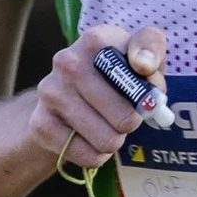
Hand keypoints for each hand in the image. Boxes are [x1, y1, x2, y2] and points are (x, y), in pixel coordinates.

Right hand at [26, 22, 170, 174]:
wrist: (61, 99)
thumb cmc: (112, 78)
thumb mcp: (138, 58)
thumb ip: (152, 51)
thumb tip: (143, 66)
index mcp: (96, 39)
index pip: (144, 55)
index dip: (154, 80)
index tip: (148, 82)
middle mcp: (68, 61)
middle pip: (127, 116)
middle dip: (132, 121)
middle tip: (123, 114)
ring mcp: (51, 93)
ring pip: (108, 140)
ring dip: (114, 139)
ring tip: (105, 125)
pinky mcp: (41, 124)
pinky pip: (89, 156)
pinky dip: (96, 154)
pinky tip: (88, 138)